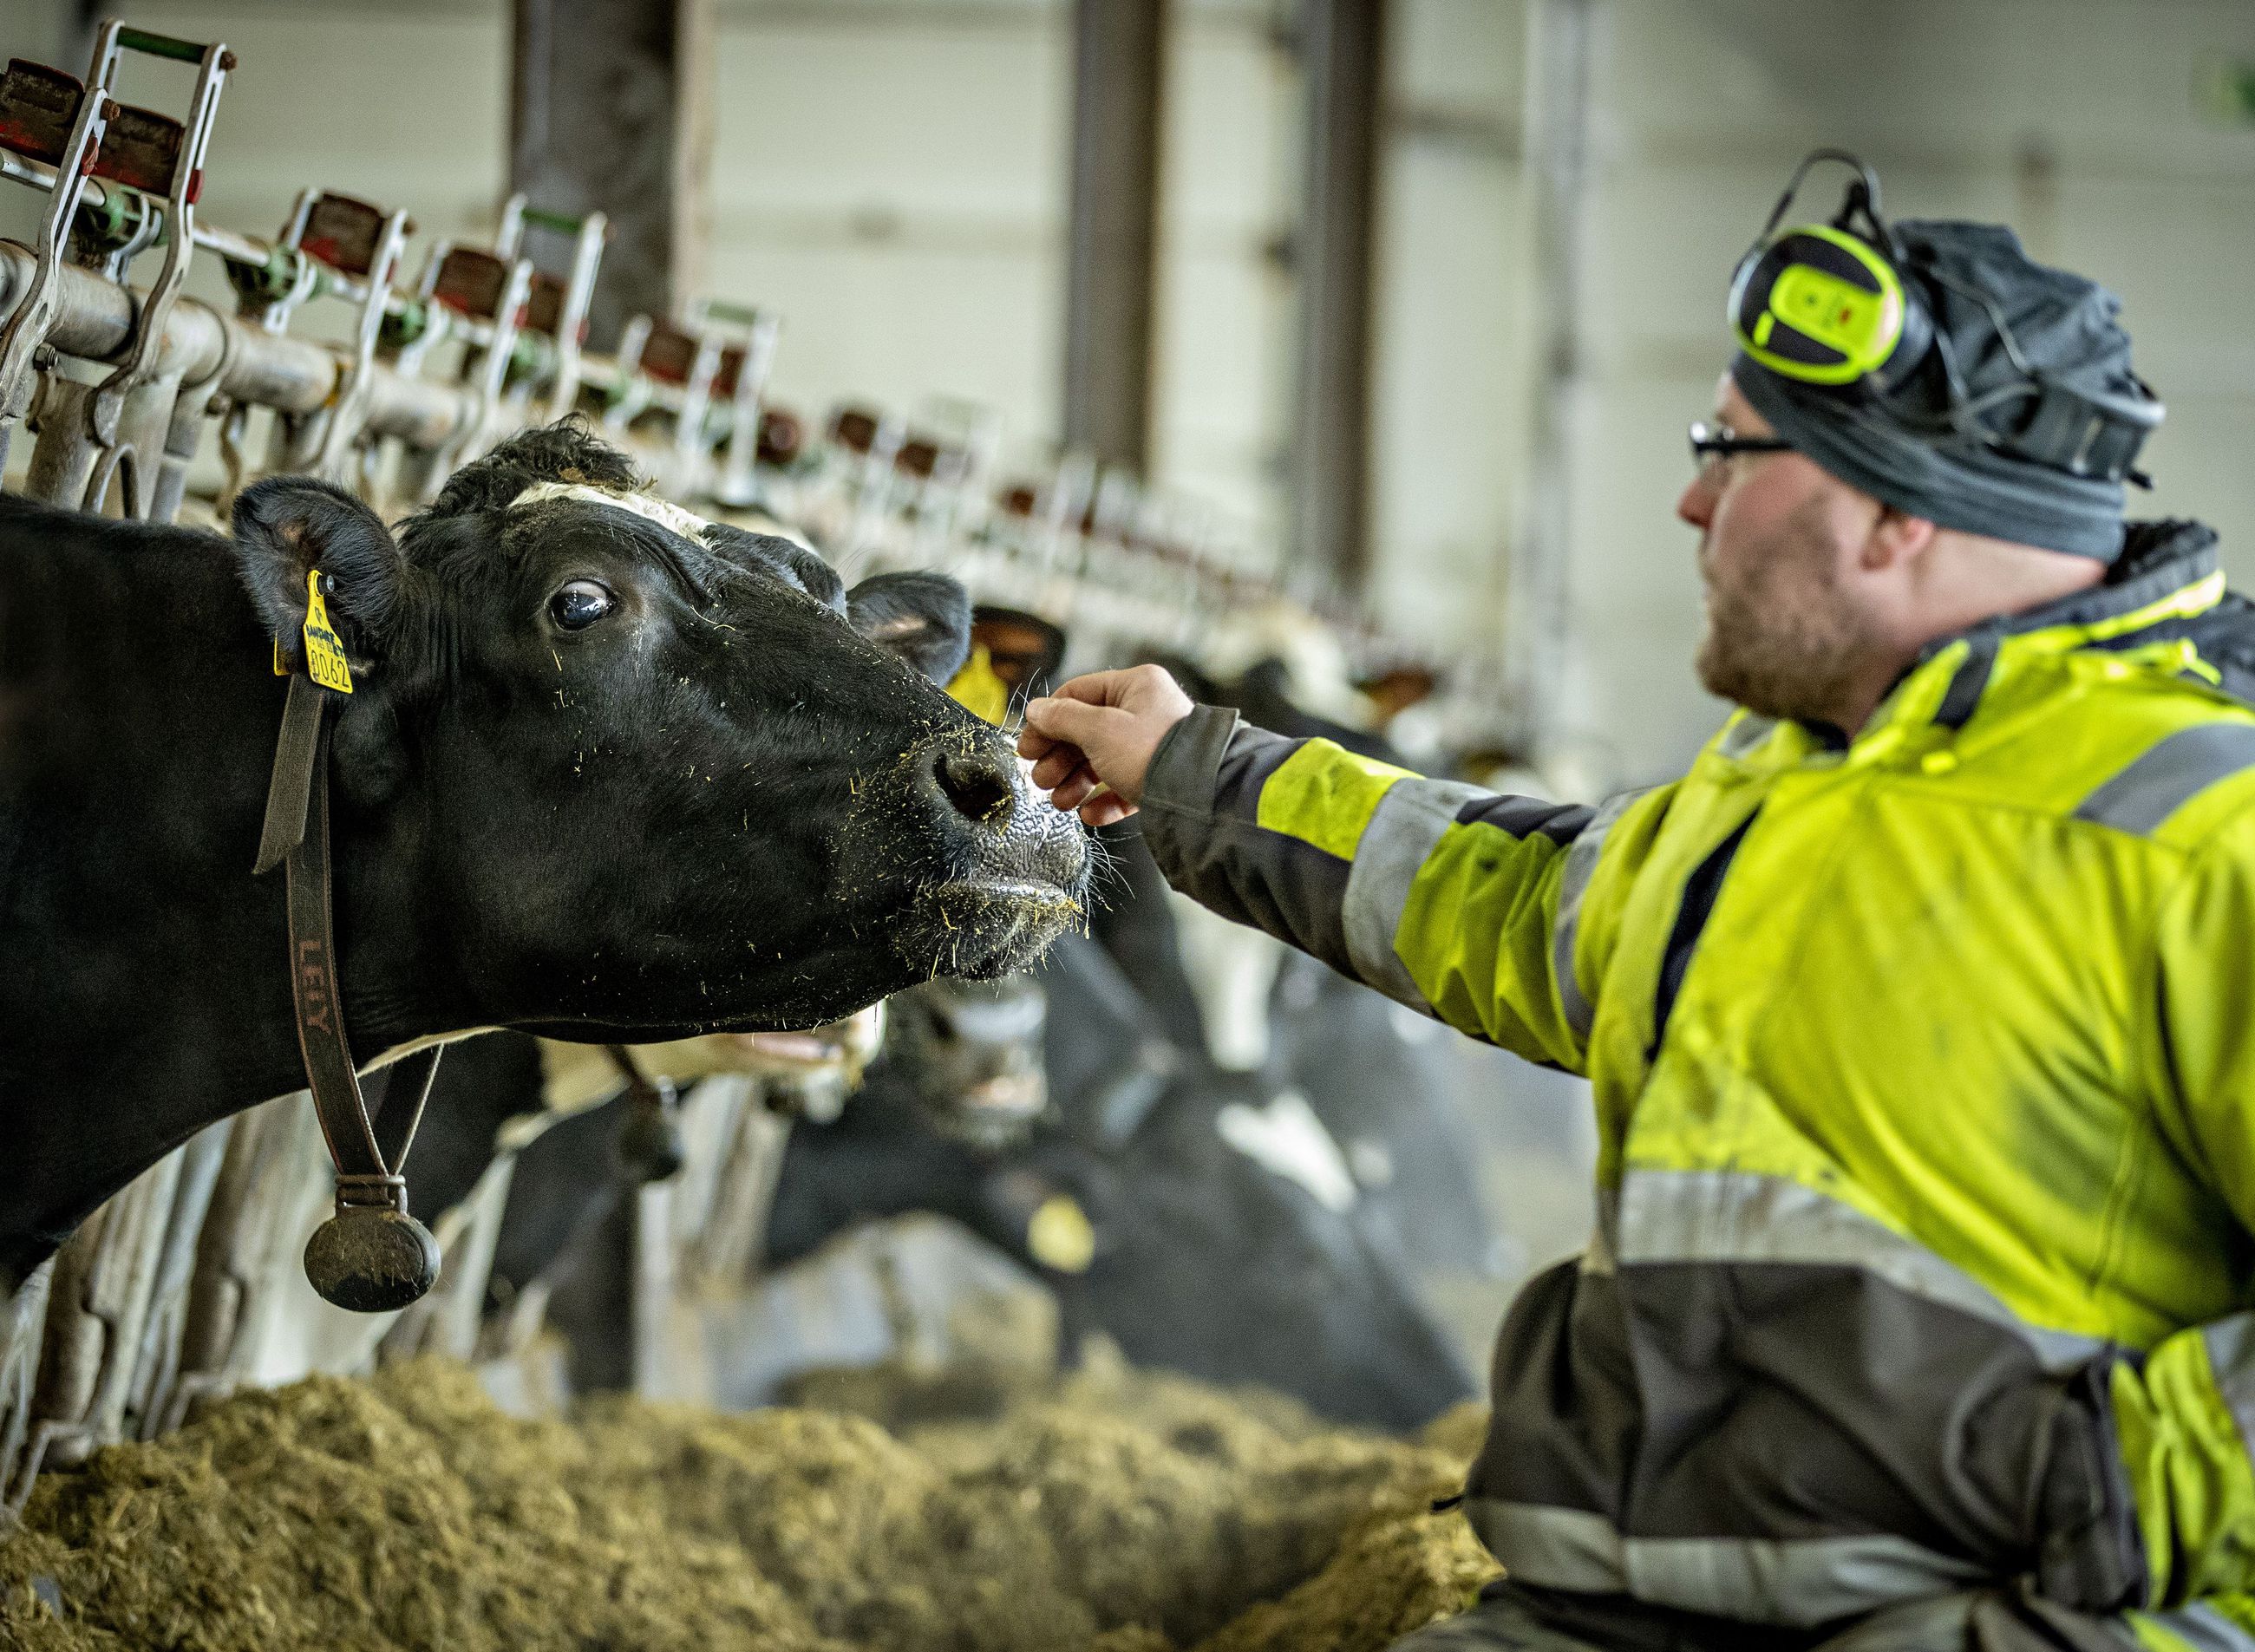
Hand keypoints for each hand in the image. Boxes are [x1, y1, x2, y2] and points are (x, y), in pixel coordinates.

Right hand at [1017, 665, 1194, 826]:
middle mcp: (1146, 712)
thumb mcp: (1100, 730)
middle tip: (1041, 779)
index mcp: (1136, 687)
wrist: (1201, 797)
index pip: (1078, 694)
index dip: (1048, 721)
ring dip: (1075, 783)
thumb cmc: (1154, 753)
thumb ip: (1063, 719)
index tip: (1028, 746)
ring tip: (1059, 802)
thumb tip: (1036, 710)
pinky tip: (1089, 814)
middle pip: (1087, 731)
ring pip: (1102, 761)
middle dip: (1060, 759)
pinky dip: (1103, 800)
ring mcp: (1153, 747)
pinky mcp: (1160, 779)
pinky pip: (1123, 787)